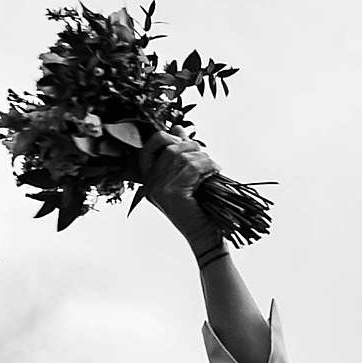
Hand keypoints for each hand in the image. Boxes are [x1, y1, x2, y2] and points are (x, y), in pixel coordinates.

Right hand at [136, 126, 220, 249]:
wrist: (204, 234)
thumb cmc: (198, 206)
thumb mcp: (185, 175)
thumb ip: (179, 153)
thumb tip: (178, 128)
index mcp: (149, 180)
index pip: (147, 148)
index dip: (164, 137)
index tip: (183, 139)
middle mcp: (150, 185)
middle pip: (170, 148)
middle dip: (193, 148)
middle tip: (206, 160)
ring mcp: (159, 189)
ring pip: (184, 157)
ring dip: (204, 159)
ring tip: (212, 170)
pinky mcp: (172, 194)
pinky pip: (192, 167)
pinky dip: (208, 167)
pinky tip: (214, 174)